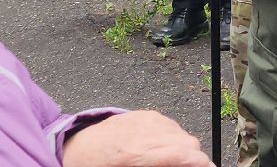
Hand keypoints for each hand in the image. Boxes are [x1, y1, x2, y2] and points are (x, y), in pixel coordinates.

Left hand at [61, 110, 210, 166]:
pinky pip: (170, 125)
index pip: (184, 153)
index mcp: (136, 154)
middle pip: (189, 143)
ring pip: (182, 133)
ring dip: (183, 148)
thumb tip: (180, 163)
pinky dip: (172, 137)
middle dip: (193, 158)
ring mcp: (144, 119)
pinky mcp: (143, 114)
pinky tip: (162, 148)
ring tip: (172, 160)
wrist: (75, 149)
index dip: (201, 163)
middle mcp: (144, 132)